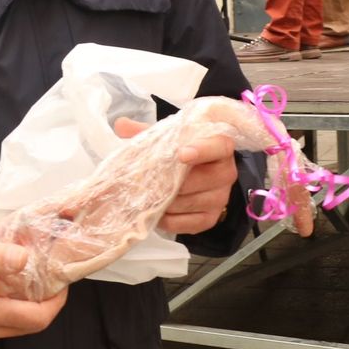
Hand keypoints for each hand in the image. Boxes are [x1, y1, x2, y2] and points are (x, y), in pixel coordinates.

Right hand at [0, 231, 66, 343]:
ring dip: (31, 305)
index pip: (36, 318)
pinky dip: (15, 307)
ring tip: (33, 278)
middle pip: (31, 325)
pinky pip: (4, 323)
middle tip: (50, 276)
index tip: (60, 279)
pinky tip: (12, 287)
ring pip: (19, 326)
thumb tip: (26, 259)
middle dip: (47, 302)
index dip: (56, 301)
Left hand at [112, 117, 238, 233]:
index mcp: (220, 147)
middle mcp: (226, 173)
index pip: (220, 146)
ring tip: (147, 196)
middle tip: (149, 180)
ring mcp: (220, 198)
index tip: (181, 154)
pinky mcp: (210, 219)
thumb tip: (122, 124)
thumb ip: (146, 131)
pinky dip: (168, 220)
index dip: (202, 150)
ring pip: (192, 202)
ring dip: (167, 201)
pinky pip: (188, 224)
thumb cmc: (181, 151)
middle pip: (203, 179)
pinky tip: (156, 213)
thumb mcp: (167, 138)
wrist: (196, 174)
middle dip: (173, 181)